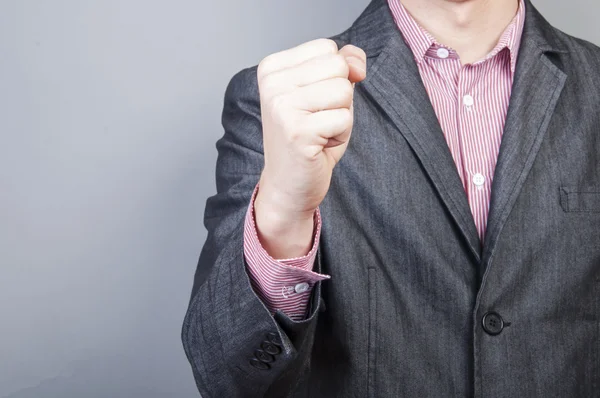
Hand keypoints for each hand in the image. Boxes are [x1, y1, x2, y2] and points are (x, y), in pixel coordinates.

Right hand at [253, 39, 366, 257]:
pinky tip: (319, 146)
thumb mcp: (326, 93)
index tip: (311, 105)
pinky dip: (340, 135)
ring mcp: (281, 106)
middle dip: (340, 97)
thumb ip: (343, 65)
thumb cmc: (309, 139)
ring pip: (344, 90)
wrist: (289, 185)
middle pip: (338, 66)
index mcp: (272, 67)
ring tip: (319, 133)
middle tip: (317, 121)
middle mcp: (271, 83)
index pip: (327, 48)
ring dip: (341, 117)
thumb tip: (357, 63)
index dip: (333, 78)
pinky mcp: (297, 131)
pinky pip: (344, 118)